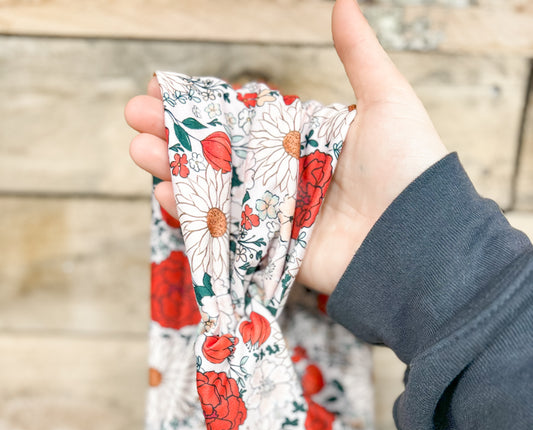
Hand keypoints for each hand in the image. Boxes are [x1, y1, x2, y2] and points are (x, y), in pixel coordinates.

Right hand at [125, 0, 446, 293]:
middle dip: (176, 134)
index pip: (242, 117)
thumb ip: (358, 55)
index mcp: (306, 139)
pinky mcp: (275, 252)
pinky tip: (167, 196)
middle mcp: (287, 176)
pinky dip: (196, 219)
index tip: (162, 88)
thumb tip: (343, 1)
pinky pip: (227, 234)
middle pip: (221, 153)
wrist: (420, 241)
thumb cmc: (408, 168)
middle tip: (135, 118)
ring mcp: (278, 216)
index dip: (203, 103)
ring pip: (217, 191)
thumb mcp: (387, 101)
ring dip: (175, 171)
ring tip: (139, 151)